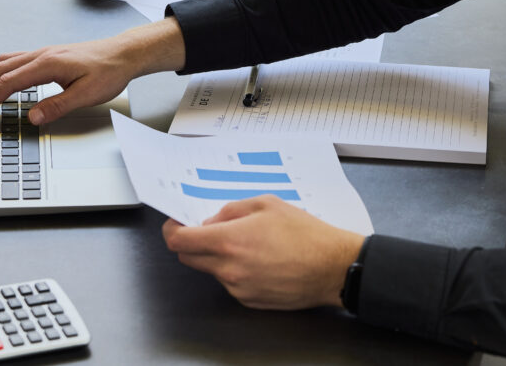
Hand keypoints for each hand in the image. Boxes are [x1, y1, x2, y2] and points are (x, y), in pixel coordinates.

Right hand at [0, 41, 131, 123]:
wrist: (123, 54)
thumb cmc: (109, 72)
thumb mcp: (86, 95)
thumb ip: (58, 106)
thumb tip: (33, 118)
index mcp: (47, 65)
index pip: (8, 83)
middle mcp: (41, 55)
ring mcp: (43, 53)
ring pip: (5, 62)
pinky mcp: (48, 55)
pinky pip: (15, 59)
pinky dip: (0, 71)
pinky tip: (1, 79)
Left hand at [162, 195, 364, 310]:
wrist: (332, 267)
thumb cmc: (306, 234)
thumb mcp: (267, 204)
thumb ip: (232, 210)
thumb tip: (211, 220)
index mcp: (229, 241)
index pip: (179, 241)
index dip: (172, 230)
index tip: (175, 224)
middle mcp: (229, 269)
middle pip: (189, 258)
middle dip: (193, 243)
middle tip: (210, 230)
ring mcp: (238, 288)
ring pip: (211, 270)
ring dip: (218, 257)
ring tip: (248, 244)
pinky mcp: (249, 300)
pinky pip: (230, 283)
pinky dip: (235, 271)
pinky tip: (259, 260)